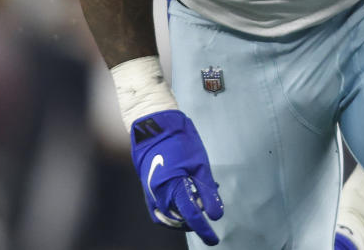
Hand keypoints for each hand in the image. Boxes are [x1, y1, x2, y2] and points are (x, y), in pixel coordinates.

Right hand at [130, 109, 223, 245]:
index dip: (204, 229)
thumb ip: (207, 191)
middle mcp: (158, 194)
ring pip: (169, 217)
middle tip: (209, 213)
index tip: (214, 240)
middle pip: (179, 219)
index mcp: (173, 186)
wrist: (154, 126)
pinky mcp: (148, 190)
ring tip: (199, 206)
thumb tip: (215, 214)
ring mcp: (151, 193)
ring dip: (184, 218)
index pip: (191, 215)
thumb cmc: (180, 141)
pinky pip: (160, 211)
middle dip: (195, 222)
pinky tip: (184, 204)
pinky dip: (173, 214)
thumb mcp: (200, 164)